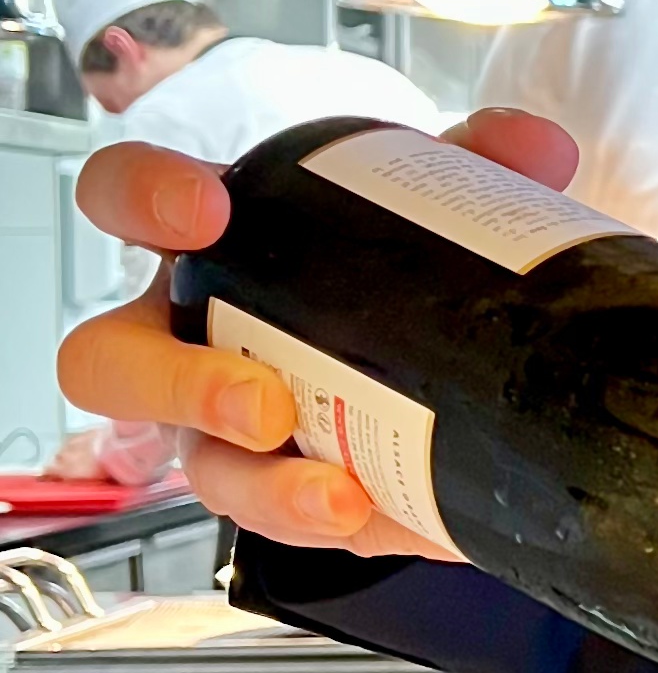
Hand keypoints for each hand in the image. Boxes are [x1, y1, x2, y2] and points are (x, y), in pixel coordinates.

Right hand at [58, 112, 580, 557]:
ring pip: (201, 470)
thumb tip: (532, 146)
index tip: (203, 213)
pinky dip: (339, 525)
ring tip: (337, 495)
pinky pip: (282, 527)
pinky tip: (389, 520)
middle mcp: (187, 341)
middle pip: (109, 366)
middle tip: (262, 400)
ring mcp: (220, 431)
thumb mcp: (424, 204)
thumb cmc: (379, 267)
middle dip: (177, 385)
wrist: (431, 360)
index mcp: (207, 246)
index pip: (123, 198)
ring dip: (265, 489)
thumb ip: (473, 163)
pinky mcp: (281, 498)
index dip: (139, 198)